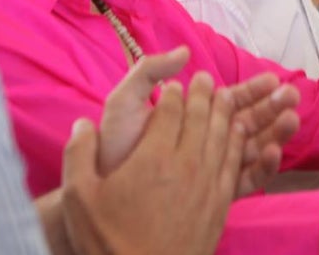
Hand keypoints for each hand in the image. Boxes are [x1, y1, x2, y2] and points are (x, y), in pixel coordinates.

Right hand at [60, 72, 246, 254]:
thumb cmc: (107, 241)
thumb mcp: (79, 197)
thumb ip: (78, 154)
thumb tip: (82, 123)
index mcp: (153, 157)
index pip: (170, 113)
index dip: (174, 94)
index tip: (176, 84)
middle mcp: (186, 165)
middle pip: (201, 119)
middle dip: (204, 95)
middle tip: (206, 79)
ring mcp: (207, 185)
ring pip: (223, 137)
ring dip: (226, 113)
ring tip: (227, 96)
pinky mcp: (220, 205)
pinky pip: (234, 163)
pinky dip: (238, 142)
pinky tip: (239, 134)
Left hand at [98, 47, 300, 196]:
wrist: (100, 192)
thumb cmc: (112, 146)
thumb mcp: (126, 100)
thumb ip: (150, 71)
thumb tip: (185, 52)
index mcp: (190, 118)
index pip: (228, 100)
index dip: (252, 89)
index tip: (273, 78)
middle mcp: (204, 143)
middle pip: (247, 121)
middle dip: (272, 107)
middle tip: (293, 96)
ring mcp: (210, 169)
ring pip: (252, 148)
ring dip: (274, 133)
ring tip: (291, 120)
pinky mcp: (214, 195)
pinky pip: (244, 180)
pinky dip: (262, 167)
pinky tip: (273, 153)